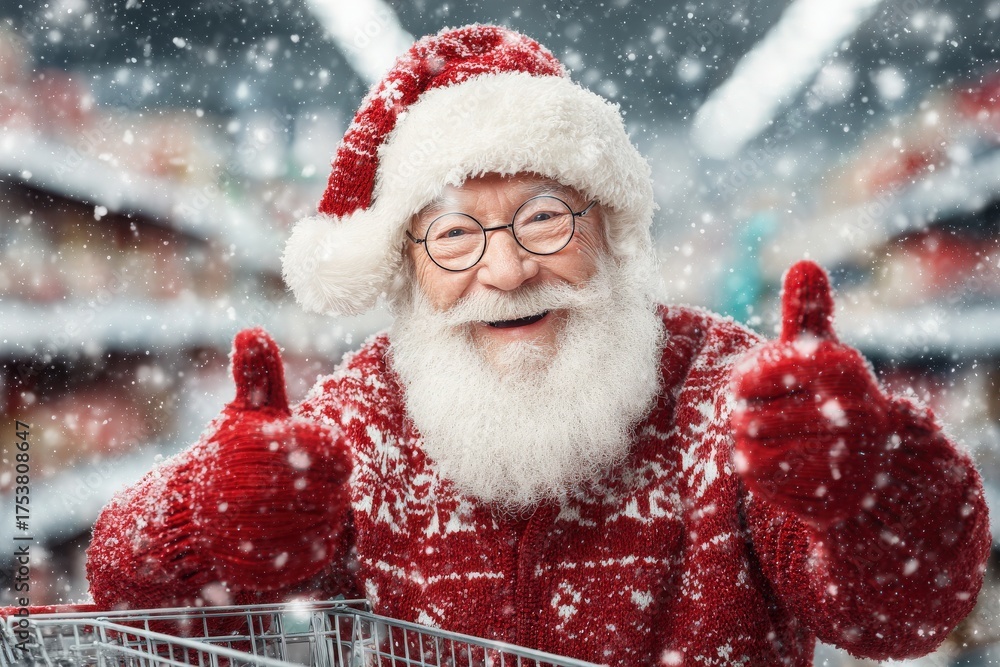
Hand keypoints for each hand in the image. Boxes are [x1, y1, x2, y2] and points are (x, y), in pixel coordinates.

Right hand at [190, 327, 351, 589]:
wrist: (183, 517)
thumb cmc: (227, 457)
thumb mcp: (244, 413)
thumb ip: (257, 376)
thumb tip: (251, 330)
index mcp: (259, 445)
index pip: (334, 452)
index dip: (334, 456)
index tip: (322, 457)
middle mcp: (250, 488)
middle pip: (332, 490)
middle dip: (329, 488)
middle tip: (315, 485)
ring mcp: (249, 531)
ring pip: (323, 524)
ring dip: (323, 517)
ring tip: (304, 507)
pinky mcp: (252, 568)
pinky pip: (309, 558)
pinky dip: (311, 548)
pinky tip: (294, 533)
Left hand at [730, 261, 891, 528]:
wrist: (875, 466)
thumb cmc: (833, 397)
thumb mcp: (823, 353)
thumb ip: (810, 312)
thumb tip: (804, 263)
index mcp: (841, 368)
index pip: (755, 374)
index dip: (745, 381)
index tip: (752, 384)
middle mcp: (850, 413)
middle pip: (749, 418)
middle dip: (746, 417)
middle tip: (762, 417)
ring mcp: (842, 460)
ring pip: (752, 453)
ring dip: (748, 447)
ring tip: (769, 440)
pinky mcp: (830, 498)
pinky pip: (765, 487)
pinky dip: (762, 477)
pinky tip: (781, 467)